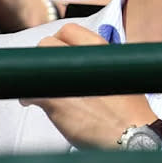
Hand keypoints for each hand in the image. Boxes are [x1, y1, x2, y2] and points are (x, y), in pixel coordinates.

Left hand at [20, 24, 157, 149]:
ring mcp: (67, 79)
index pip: (68, 29)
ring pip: (35, 66)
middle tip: (48, 73)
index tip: (59, 53)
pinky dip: (29, 96)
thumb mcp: (121, 72)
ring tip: (38, 91)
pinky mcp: (54, 100)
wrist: (132, 133)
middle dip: (43, 58)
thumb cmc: (129, 109)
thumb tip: (76, 59)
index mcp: (103, 49)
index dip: (59, 40)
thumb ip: (100, 61)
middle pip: (46, 44)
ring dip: (33, 77)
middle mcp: (84, 59)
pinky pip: (29, 91)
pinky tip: (34, 103)